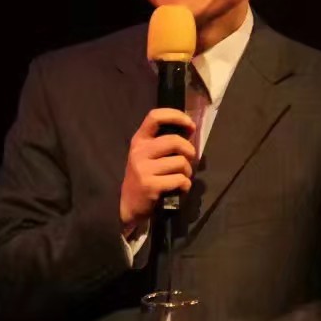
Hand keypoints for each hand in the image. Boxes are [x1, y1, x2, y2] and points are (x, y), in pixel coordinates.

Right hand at [120, 108, 196, 230]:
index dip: (176, 116)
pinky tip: (179, 189)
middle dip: (189, 151)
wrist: (130, 205)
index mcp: (139, 140)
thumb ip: (164, 142)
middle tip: (189, 159)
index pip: (155, 116)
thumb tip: (190, 129)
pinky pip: (180, 180)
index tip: (190, 125)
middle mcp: (139, 151)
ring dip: (187, 172)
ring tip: (181, 177)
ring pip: (180, 162)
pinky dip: (185, 185)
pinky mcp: (150, 186)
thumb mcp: (148, 155)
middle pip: (174, 141)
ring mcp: (143, 169)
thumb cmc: (145, 176)